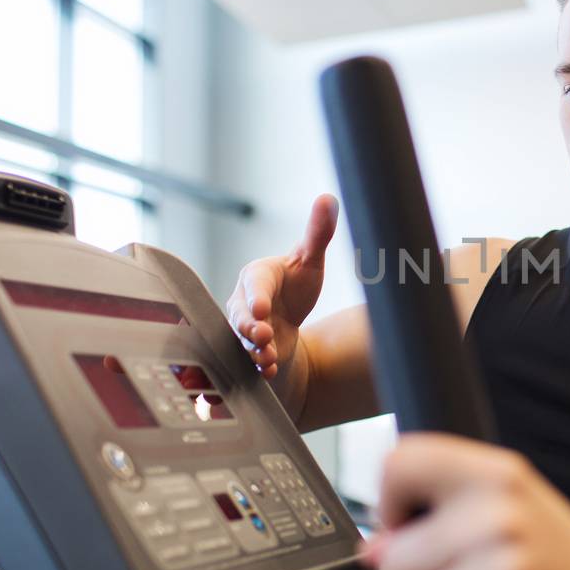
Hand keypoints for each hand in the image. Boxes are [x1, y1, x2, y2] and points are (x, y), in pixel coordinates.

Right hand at [225, 195, 338, 379]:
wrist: (290, 318)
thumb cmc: (297, 283)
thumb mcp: (310, 260)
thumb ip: (317, 233)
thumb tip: (329, 198)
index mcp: (257, 276)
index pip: (254, 283)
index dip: (256, 296)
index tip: (261, 308)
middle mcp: (244, 302)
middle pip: (241, 314)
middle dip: (249, 327)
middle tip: (262, 336)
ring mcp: (245, 329)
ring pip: (242, 340)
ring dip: (254, 351)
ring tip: (267, 358)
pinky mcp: (251, 351)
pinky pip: (247, 360)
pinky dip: (258, 366)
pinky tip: (269, 371)